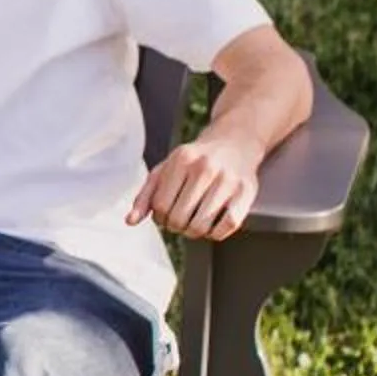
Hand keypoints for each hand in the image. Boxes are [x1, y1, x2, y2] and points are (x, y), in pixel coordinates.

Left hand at [127, 133, 262, 238]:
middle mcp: (205, 168)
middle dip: (175, 226)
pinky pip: (227, 226)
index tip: (164, 216)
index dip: (159, 218)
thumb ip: (146, 195)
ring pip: (201, 225)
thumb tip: (130, 221)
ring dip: (194, 233)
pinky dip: (216, 233)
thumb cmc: (195, 160)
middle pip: (179, 218)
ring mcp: (227, 180)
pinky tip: (212, 226)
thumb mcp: (166, 169)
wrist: (235, 142)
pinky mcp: (246, 192)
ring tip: (194, 224)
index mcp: (181, 160)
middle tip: (179, 221)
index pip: (160, 205)